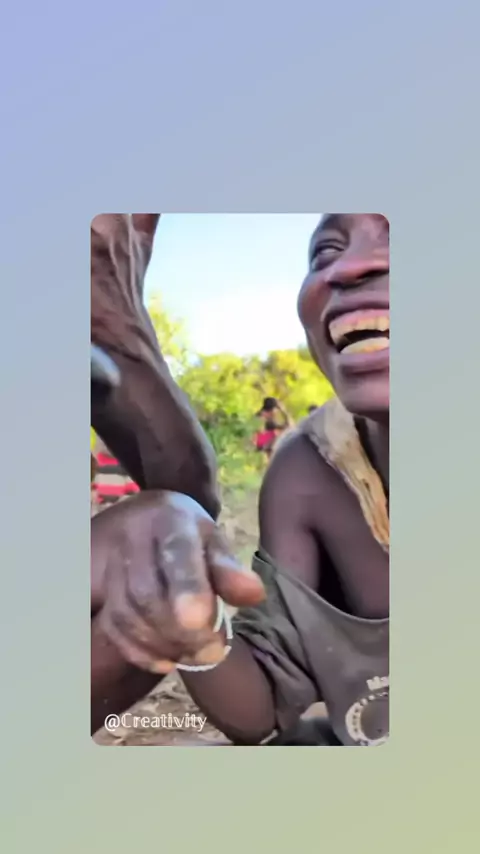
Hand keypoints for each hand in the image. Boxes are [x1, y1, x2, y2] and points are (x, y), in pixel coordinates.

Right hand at [91, 491, 264, 673]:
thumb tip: (254, 595)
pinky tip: (168, 660)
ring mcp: (109, 563)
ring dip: (162, 644)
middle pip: (146, 593)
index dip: (187, 587)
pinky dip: (140, 651)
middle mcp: (132, 536)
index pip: (176, 552)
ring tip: (195, 656)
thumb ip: (229, 569)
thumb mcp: (212, 541)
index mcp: (169, 518)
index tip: (201, 621)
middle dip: (180, 630)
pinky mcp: (98, 589)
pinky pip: (112, 627)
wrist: (140, 521)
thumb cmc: (187, 535)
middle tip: (213, 652)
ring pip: (126, 614)